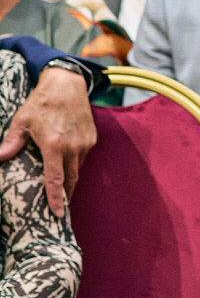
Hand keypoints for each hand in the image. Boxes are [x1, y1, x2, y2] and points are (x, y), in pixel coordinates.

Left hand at [0, 65, 95, 216]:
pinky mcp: (91, 138)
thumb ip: (11, 143)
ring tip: (60, 187)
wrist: (67, 84)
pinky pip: (82, 157)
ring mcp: (84, 142)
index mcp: (54, 145)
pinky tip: (64, 161)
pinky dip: (74, 163)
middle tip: (58, 208)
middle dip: (65, 194)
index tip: (58, 214)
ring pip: (77, 168)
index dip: (56, 198)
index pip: (55, 179)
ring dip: (69, 178)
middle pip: (70, 179)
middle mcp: (73, 146)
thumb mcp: (21, 122)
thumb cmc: (41, 103)